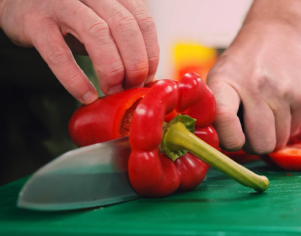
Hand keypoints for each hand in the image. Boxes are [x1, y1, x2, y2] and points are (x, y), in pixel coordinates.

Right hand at [0, 0, 158, 103]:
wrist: (20, 1)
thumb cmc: (68, 16)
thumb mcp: (100, 19)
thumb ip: (122, 39)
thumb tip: (144, 74)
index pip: (143, 22)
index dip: (150, 54)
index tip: (147, 77)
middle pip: (125, 27)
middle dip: (134, 63)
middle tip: (132, 86)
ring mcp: (60, 4)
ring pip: (97, 35)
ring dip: (111, 70)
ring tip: (112, 90)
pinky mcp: (35, 22)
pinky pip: (59, 55)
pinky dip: (76, 80)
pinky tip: (87, 95)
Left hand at [207, 21, 300, 153]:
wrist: (277, 31)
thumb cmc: (242, 61)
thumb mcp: (218, 77)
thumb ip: (216, 111)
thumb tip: (219, 146)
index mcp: (227, 82)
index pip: (225, 122)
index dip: (229, 141)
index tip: (231, 137)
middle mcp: (257, 87)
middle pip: (260, 144)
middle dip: (252, 144)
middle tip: (248, 129)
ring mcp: (285, 93)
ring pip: (278, 142)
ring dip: (269, 135)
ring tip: (262, 114)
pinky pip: (293, 131)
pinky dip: (284, 126)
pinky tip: (277, 106)